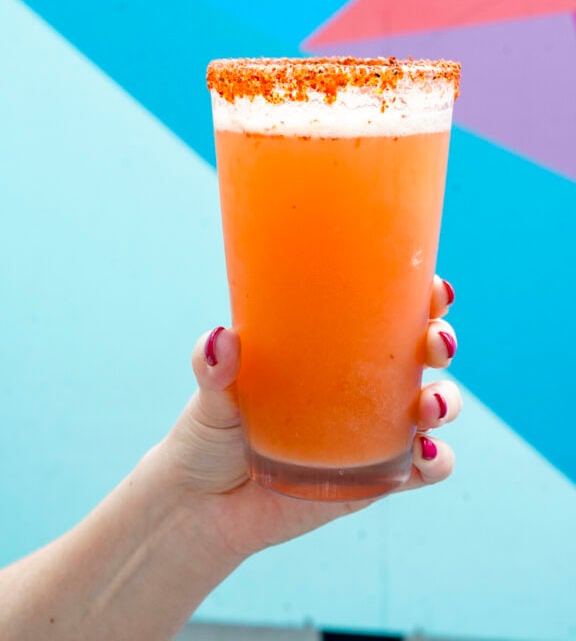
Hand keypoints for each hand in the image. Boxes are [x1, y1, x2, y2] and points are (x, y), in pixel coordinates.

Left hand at [164, 276, 460, 561]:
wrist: (203, 509)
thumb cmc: (210, 434)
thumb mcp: (212, 394)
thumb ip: (214, 369)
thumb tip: (221, 340)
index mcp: (331, 348)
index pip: (386, 309)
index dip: (420, 294)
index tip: (432, 288)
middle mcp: (361, 384)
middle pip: (423, 352)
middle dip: (441, 340)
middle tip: (434, 341)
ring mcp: (372, 432)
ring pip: (432, 406)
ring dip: (445, 400)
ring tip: (428, 406)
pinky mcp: (374, 480)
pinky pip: (422, 470)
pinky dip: (436, 460)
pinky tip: (425, 453)